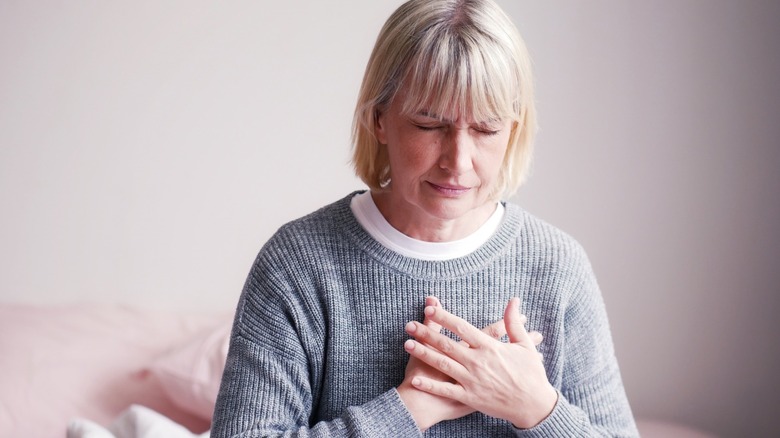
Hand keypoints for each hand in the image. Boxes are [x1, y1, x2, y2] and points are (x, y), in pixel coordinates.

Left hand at [403, 297, 556, 428]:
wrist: (534, 405)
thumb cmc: (531, 374)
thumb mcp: (524, 345)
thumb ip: (513, 323)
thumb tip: (513, 300)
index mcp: (490, 348)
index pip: (462, 328)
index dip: (445, 318)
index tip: (430, 308)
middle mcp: (478, 363)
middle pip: (447, 344)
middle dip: (426, 333)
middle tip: (409, 325)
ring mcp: (472, 381)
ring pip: (443, 364)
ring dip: (423, 354)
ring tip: (407, 344)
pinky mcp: (470, 398)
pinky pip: (446, 391)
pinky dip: (430, 385)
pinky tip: (415, 379)